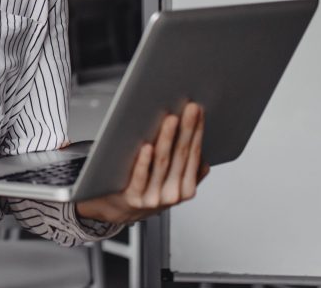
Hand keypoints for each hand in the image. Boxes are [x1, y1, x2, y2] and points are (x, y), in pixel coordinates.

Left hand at [75, 101, 209, 225]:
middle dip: (187, 130)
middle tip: (190, 109)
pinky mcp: (133, 197)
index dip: (197, 132)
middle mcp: (172, 194)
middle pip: (181, 156)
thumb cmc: (146, 190)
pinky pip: (140, 177)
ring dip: (167, 139)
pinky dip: (144, 162)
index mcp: (185, 188)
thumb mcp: (172, 183)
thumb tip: (202, 155)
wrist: (118, 211)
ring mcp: (153, 197)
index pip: (194, 155)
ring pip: (162, 163)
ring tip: (170, 120)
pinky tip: (147, 147)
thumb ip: (188, 171)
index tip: (198, 112)